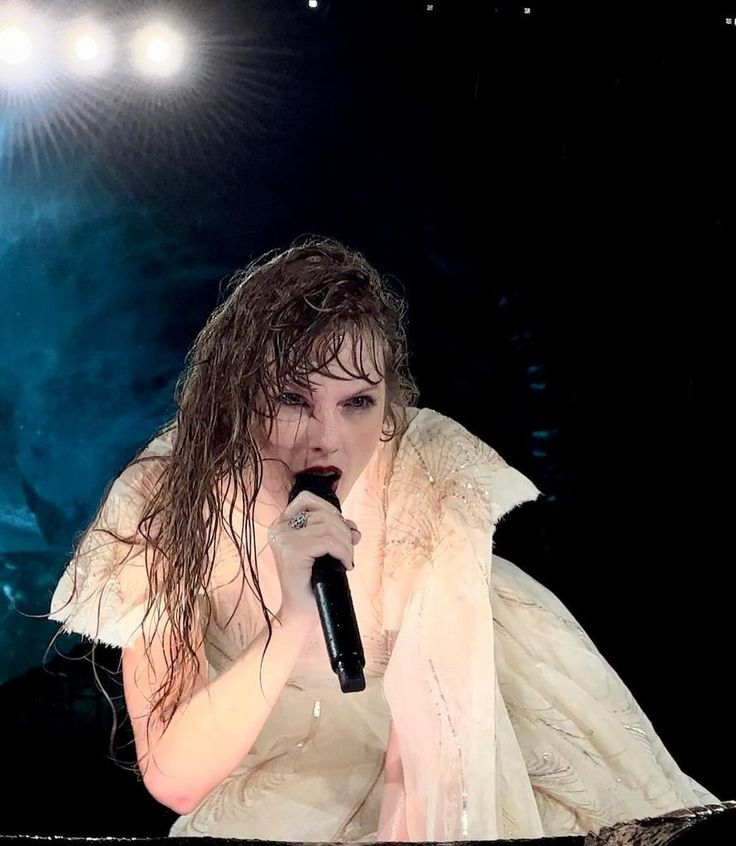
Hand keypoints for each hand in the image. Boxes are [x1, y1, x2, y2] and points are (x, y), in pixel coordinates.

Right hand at [267, 490, 361, 619]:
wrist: (300, 613)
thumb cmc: (311, 583)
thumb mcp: (321, 550)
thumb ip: (333, 533)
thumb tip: (353, 528)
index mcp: (281, 526)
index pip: (307, 499)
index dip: (331, 510)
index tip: (344, 529)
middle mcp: (278, 529)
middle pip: (323, 514)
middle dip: (344, 532)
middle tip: (348, 553)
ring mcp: (284, 539)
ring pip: (329, 527)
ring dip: (346, 544)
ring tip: (346, 560)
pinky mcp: (292, 551)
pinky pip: (329, 541)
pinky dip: (344, 552)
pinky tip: (345, 565)